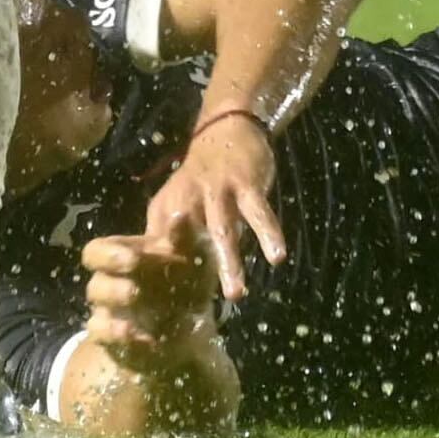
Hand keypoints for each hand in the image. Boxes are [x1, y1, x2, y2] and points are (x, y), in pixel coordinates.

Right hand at [83, 222, 224, 362]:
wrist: (191, 329)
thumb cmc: (186, 283)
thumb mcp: (194, 258)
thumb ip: (187, 238)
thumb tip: (179, 215)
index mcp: (124, 257)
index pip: (98, 251)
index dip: (110, 254)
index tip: (134, 258)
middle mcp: (110, 283)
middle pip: (94, 276)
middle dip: (110, 268)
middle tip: (134, 274)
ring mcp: (109, 313)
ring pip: (97, 304)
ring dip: (117, 297)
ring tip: (137, 295)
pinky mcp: (113, 340)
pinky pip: (103, 335)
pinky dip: (120, 334)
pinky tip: (146, 336)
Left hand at [142, 110, 285, 302]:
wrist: (225, 127)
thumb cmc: (200, 177)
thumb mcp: (175, 202)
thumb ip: (168, 236)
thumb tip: (160, 281)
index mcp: (168, 209)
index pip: (161, 250)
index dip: (162, 278)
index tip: (164, 310)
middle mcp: (188, 200)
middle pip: (187, 243)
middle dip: (189, 276)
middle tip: (193, 310)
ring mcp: (218, 190)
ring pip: (222, 230)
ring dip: (229, 262)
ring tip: (237, 294)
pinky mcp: (245, 183)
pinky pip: (259, 212)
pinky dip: (268, 233)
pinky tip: (277, 257)